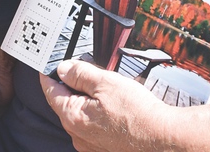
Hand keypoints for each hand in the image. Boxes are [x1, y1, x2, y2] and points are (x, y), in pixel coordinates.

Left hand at [42, 58, 178, 151]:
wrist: (162, 137)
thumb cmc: (137, 113)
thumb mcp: (105, 81)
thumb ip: (80, 73)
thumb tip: (63, 68)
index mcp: (72, 116)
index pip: (50, 91)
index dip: (49, 74)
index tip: (48, 65)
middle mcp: (77, 134)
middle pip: (65, 103)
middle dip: (72, 86)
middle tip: (88, 72)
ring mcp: (89, 144)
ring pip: (79, 115)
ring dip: (86, 101)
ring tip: (107, 91)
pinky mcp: (102, 148)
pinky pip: (92, 127)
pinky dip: (97, 115)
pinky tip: (113, 108)